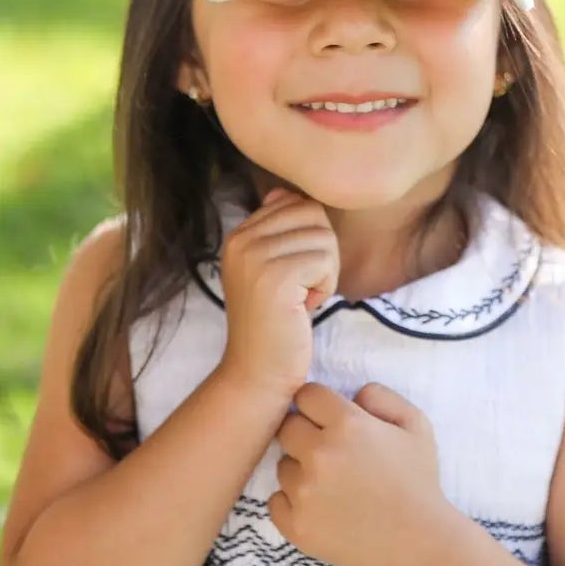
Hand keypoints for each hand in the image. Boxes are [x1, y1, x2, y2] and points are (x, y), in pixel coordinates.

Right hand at [217, 187, 338, 402]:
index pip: (297, 203)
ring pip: (324, 238)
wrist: (257, 373)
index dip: (310, 239)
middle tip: (303, 287)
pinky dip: (326, 286)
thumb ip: (279, 231)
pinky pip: (326, 260)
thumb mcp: (270, 270)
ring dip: (325, 272)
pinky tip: (305, 307)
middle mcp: (241, 239)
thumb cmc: (275, 324)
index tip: (294, 274)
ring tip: (302, 299)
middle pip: (314, 215)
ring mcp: (255, 257)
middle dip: (322, 252)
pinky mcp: (276, 277)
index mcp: (238, 234)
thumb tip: (286, 193)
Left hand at [268, 380, 454, 565]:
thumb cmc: (419, 481)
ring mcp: (304, 492)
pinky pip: (276, 500)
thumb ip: (381, 396)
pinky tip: (322, 507)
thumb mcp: (416, 424)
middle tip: (330, 452)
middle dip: (306, 434)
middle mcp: (320, 454)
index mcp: (347, 425)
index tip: (329, 419)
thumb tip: (352, 393)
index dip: (319, 405)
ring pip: (282, 465)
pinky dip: (292, 502)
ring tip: (331, 485)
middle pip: (287, 427)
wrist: (419, 542)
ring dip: (300, 470)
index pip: (307, 394)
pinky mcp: (295, 525)